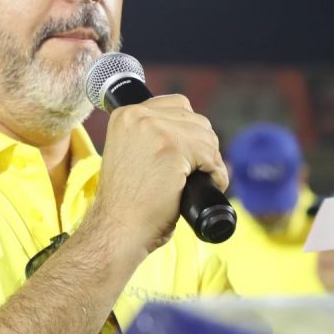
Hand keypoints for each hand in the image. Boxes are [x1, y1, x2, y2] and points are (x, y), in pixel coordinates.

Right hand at [85, 95, 227, 258]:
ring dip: (210, 161)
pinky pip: (210, 154)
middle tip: (195, 173)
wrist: (117, 229)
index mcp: (125, 114)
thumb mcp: (132, 154)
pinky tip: (207, 186)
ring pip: (206, 136)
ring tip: (200, 181)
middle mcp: (137, 115)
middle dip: (202, 147)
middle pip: (195, 119)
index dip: (188, 132)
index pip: (176, 105)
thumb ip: (152, 136)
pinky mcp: (172, 146)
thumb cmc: (128, 203)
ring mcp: (154, 128)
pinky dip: (216, 173)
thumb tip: (198, 133)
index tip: (187, 156)